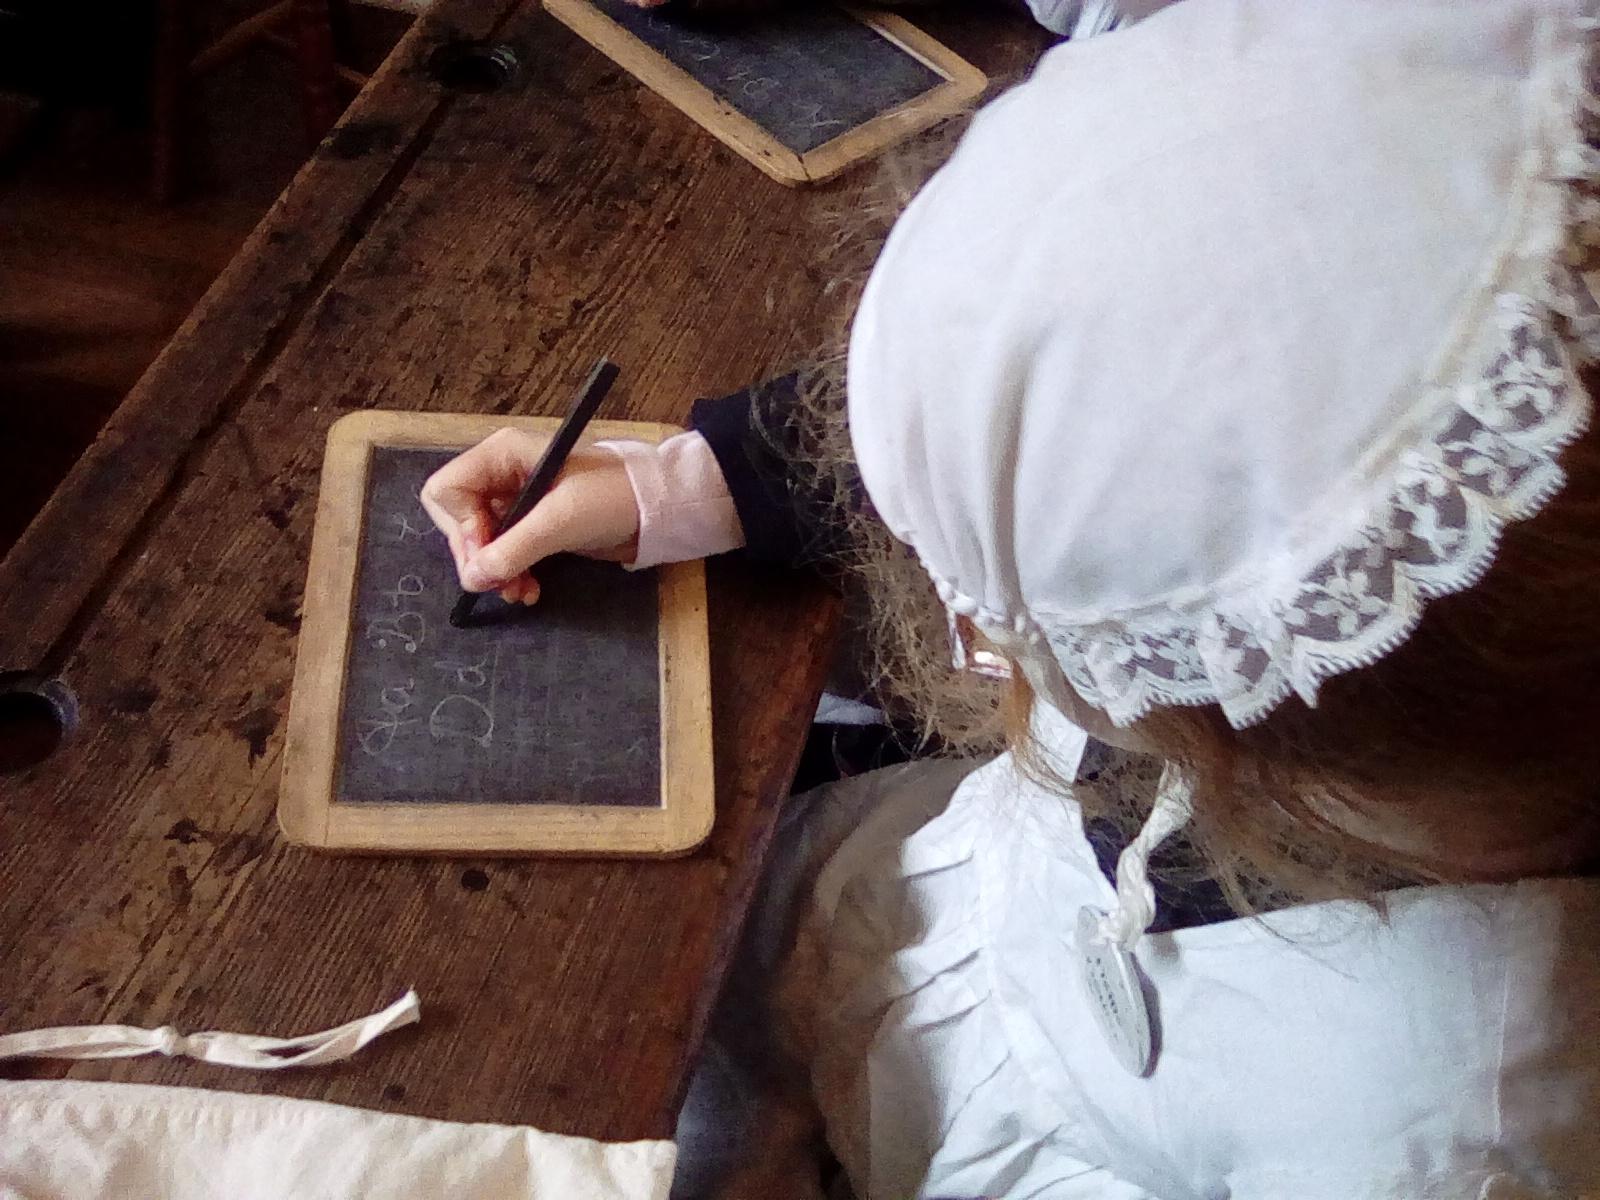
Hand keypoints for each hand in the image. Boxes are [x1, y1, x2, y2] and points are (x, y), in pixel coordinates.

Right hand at [420, 428, 640, 605]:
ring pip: (479, 542)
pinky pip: (503, 552)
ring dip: (494, 571)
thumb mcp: (561, 520)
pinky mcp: (531, 525)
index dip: (460, 528)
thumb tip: (473, 578)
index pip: (448, 491)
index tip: (487, 555)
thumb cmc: (612, 496)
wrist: (656, 509)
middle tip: (500, 585)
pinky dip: (510, 573)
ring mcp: (515, 501)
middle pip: (458, 520)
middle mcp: (501, 475)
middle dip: (477, 556)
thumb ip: (514, 548)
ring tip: (519, 593)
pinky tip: (528, 590)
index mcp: (501, 455)